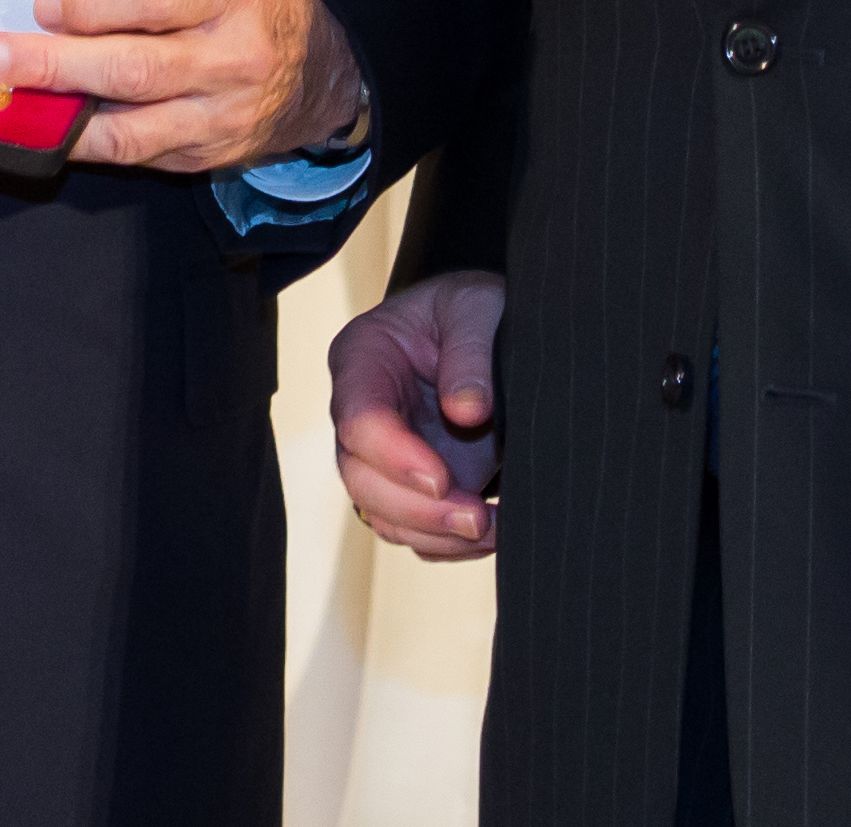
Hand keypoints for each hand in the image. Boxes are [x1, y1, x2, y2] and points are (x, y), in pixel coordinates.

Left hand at [0, 0, 364, 171]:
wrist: (325, 65)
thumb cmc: (254, 1)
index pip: (159, 0)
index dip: (96, 4)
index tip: (45, 5)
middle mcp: (232, 60)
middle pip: (135, 69)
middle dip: (54, 65)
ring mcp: (222, 117)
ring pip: (131, 130)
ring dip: (59, 121)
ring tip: (3, 107)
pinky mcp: (208, 157)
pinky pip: (137, 155)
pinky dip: (87, 144)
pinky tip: (46, 130)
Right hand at [325, 270, 504, 559]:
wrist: (487, 328)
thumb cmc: (472, 309)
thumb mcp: (477, 307)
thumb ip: (470, 352)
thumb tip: (466, 411)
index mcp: (363, 357)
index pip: (358, 419)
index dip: (394, 456)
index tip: (443, 478)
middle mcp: (361, 411)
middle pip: (362, 478)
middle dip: (418, 508)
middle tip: (476, 518)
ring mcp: (381, 454)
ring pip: (384, 514)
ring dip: (435, 534)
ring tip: (492, 531)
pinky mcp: (408, 485)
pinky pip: (413, 529)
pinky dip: (447, 544)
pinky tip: (491, 536)